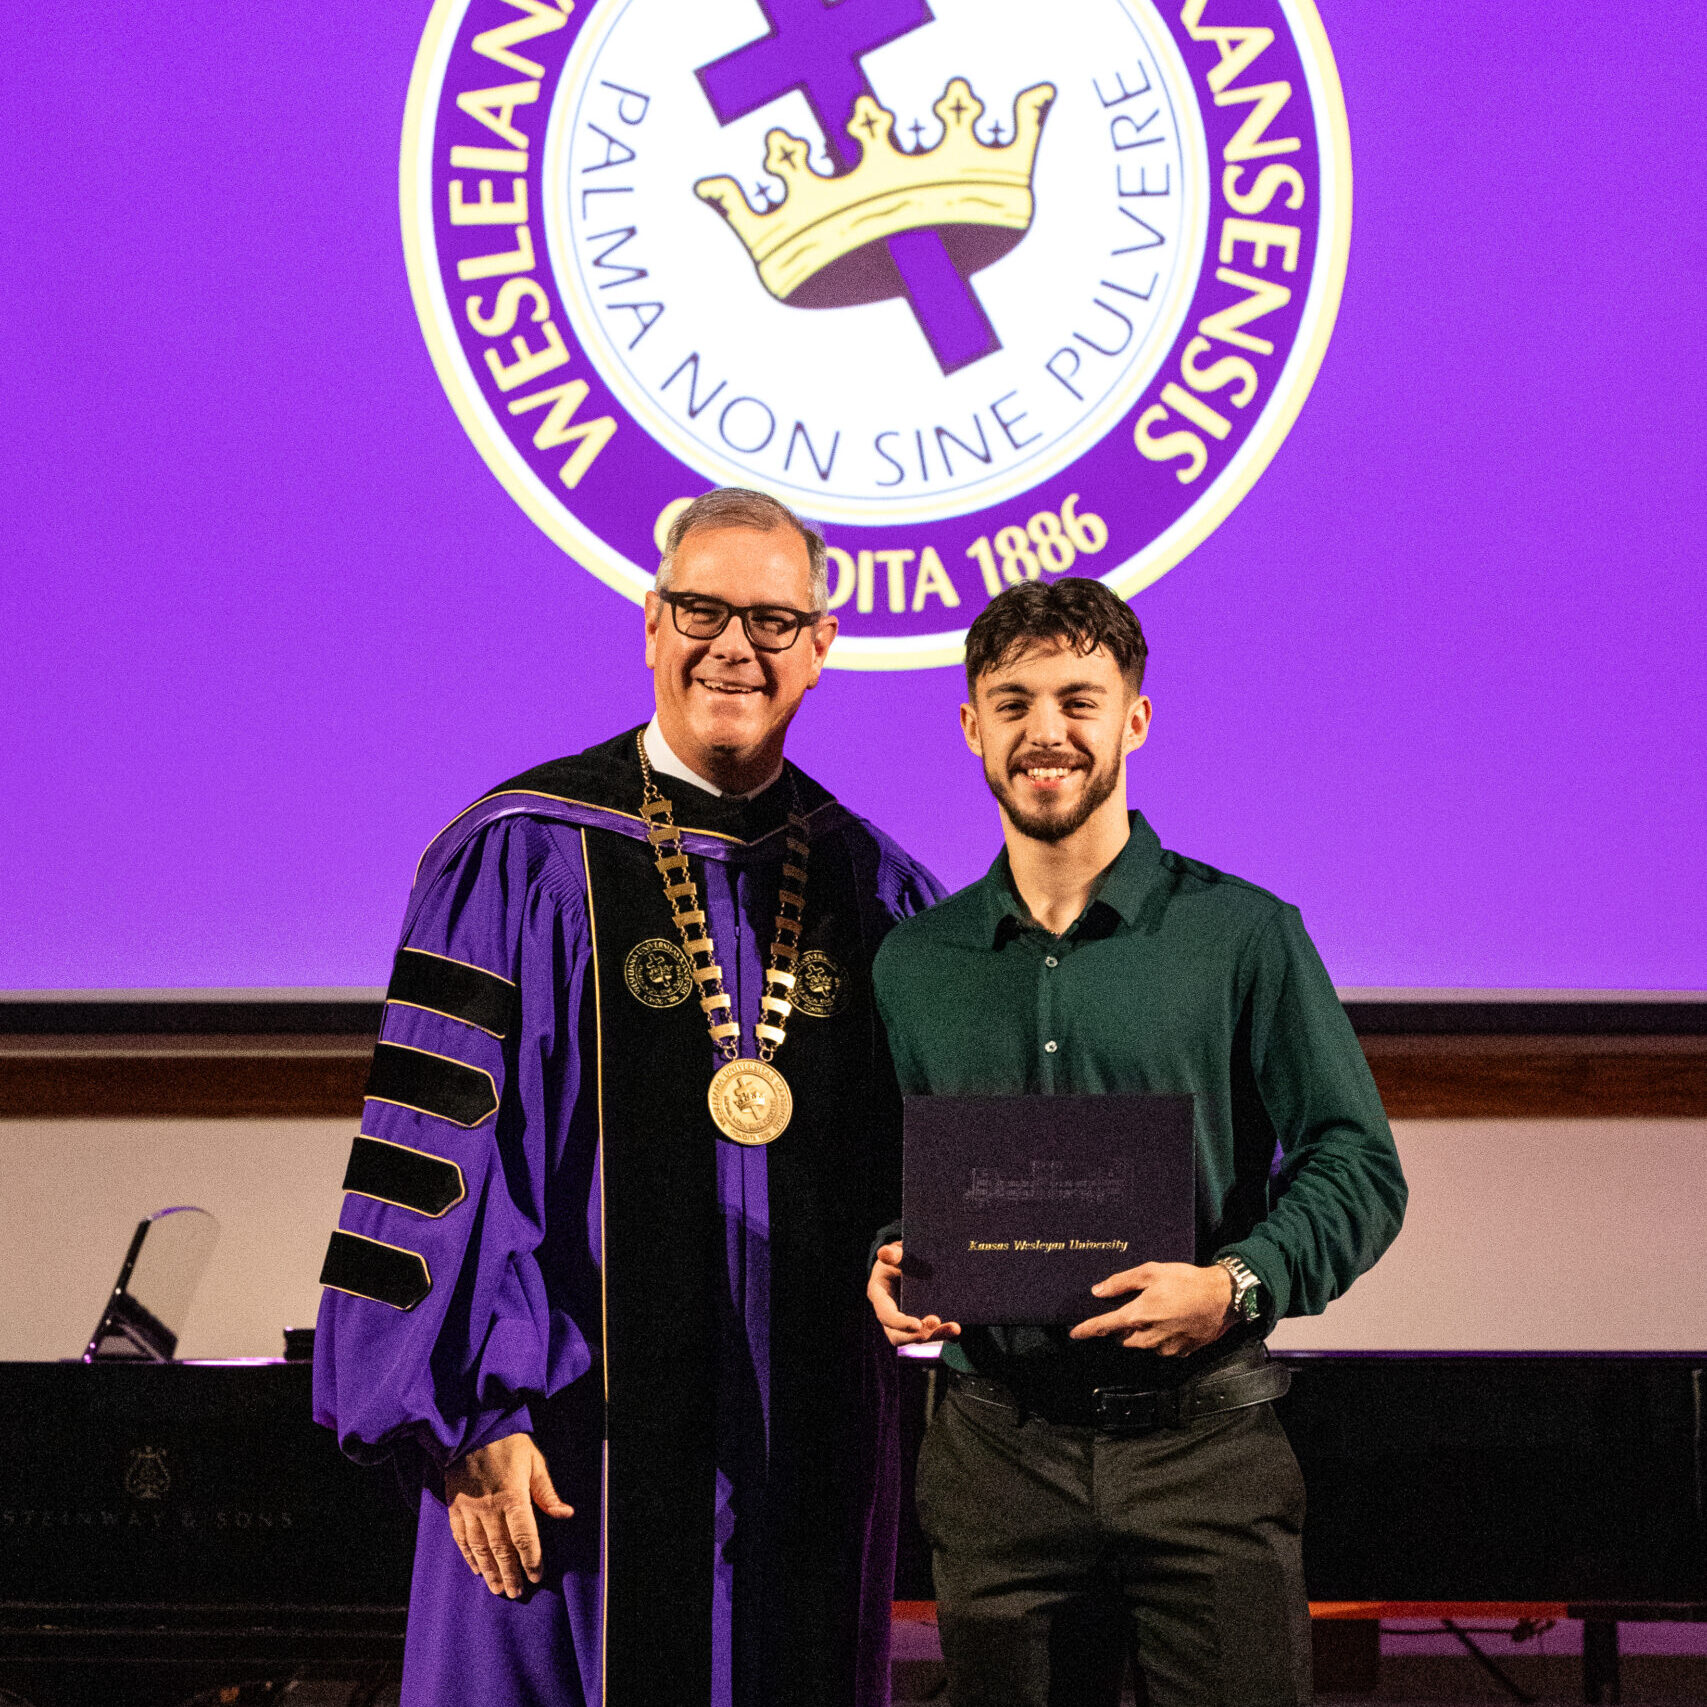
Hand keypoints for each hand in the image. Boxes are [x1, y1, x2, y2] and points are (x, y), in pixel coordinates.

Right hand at [444, 1431, 573, 1597]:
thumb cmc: (509, 1444)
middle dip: (510, 1573)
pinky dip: (469, 1556)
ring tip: (498, 1588)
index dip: (531, 1559)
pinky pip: (461, 1538)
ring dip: (489, 1571)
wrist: (472, 1428)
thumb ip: (547, 1493)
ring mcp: (470, 1509)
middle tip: (517, 1593)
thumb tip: (566, 1514)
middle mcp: (490, 1507)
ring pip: (480, 1548)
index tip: (537, 1576)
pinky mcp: (455, 1507)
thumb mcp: (534, 1462)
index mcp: (513, 1496)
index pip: (524, 1537)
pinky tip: (476, 1569)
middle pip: (501, 1549)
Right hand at [867, 1242, 960, 1347]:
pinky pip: (928, 1333)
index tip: (917, 1324)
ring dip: (934, 1335)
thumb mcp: (895, 1254)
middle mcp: (889, 1314)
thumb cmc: (899, 1258)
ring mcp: (903, 1321)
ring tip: (954, 1328)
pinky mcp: (917, 1323)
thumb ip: (892, 1254)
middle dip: (917, 1334)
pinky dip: (941, 1332)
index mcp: (880, 1297)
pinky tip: (955, 1329)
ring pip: (915, 1338)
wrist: (907, 1263)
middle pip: (898, 1335)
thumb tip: (883, 1252)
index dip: (900, 1323)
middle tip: (936, 1322)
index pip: (886, 1316)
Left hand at [1068, 1261, 1233, 1355]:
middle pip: (1122, 1339)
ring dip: (1139, 1334)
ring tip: (1154, 1313)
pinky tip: (1170, 1322)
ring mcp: (1166, 1347)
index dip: (1087, 1330)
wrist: (1223, 1298)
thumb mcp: (1152, 1272)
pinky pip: (1161, 1348)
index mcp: (1140, 1315)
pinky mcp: (1181, 1352)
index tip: (1074, 1333)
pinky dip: (1159, 1338)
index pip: (1105, 1326)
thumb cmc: (1187, 1281)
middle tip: (1129, 1311)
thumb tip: (1098, 1291)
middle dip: (1119, 1329)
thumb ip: (1122, 1282)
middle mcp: (1150, 1336)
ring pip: (1141, 1345)